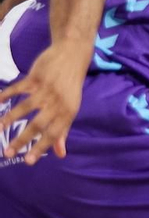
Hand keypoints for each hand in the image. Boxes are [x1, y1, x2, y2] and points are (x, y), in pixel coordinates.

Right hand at [0, 45, 88, 162]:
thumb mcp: (71, 108)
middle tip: (8, 153)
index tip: (28, 161)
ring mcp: (46, 90)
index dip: (41, 148)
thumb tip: (60, 154)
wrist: (73, 56)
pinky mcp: (36, 77)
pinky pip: (18, 88)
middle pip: (38, 125)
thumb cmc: (70, 86)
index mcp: (68, 113)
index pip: (54, 134)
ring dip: (9, 119)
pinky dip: (6, 95)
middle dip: (22, 140)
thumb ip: (63, 131)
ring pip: (25, 107)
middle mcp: (58, 103)